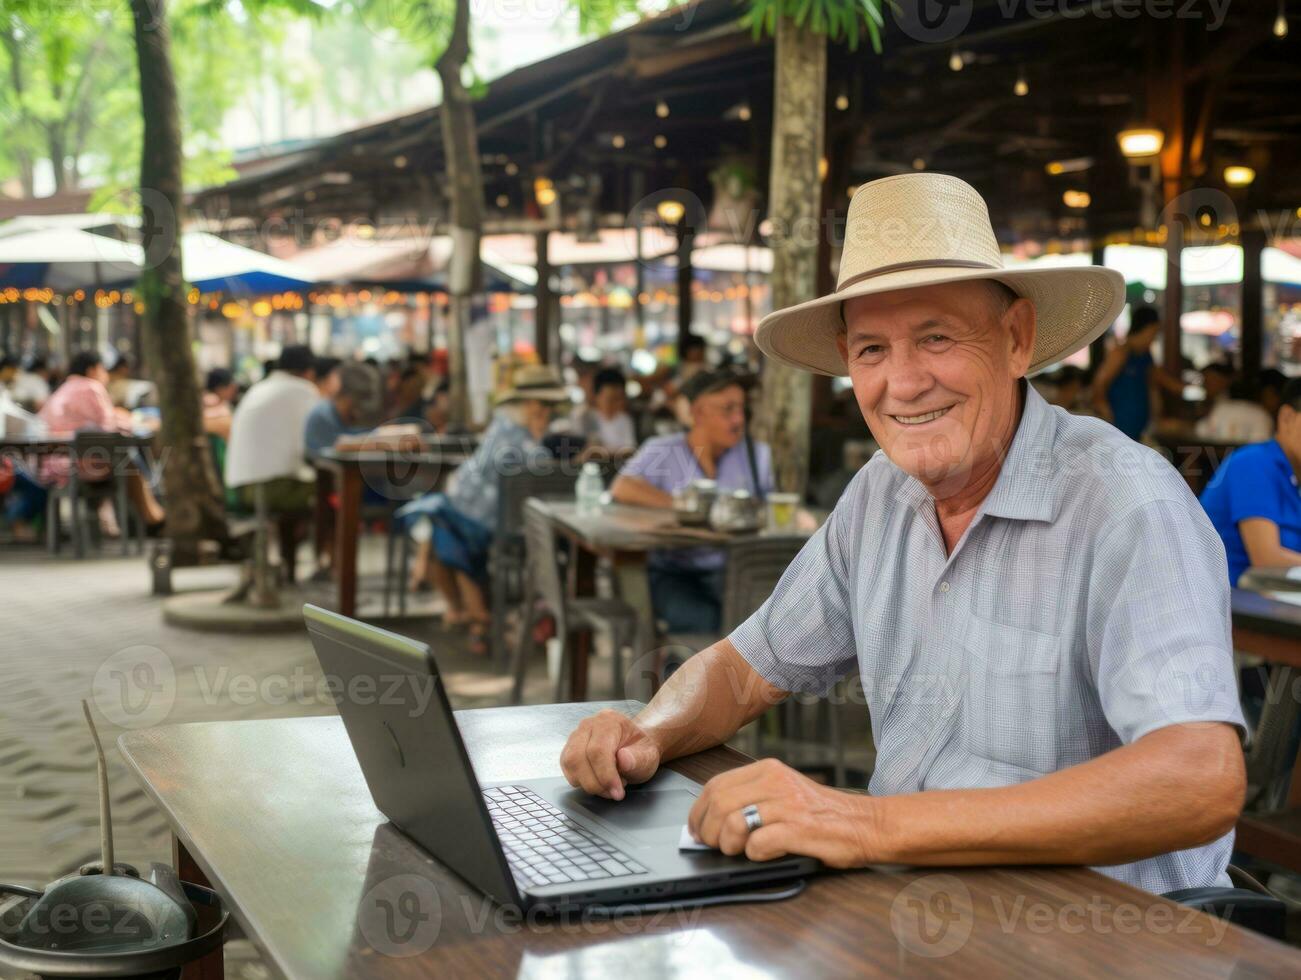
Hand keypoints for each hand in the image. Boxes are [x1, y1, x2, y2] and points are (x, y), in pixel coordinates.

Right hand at [559, 709, 661, 799]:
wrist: (633, 746)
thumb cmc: (639, 750)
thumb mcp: (648, 755)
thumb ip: (638, 758)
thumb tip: (623, 759)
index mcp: (610, 721)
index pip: (598, 749)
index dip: (605, 775)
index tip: (617, 792)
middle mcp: (588, 725)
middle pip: (578, 757)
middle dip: (595, 783)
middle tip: (613, 792)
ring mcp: (576, 736)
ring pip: (570, 763)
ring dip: (587, 783)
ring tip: (607, 786)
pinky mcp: (569, 749)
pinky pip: (567, 768)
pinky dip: (580, 781)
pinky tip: (597, 781)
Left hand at [687, 758, 876, 866]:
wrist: (865, 824)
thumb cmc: (822, 813)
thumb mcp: (784, 792)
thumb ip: (751, 797)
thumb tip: (711, 818)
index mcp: (768, 769)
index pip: (715, 785)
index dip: (698, 812)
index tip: (696, 829)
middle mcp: (776, 782)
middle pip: (719, 805)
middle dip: (708, 831)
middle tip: (714, 846)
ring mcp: (788, 805)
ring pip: (734, 823)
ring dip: (729, 845)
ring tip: (739, 851)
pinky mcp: (799, 829)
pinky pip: (758, 844)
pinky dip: (754, 854)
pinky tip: (765, 854)